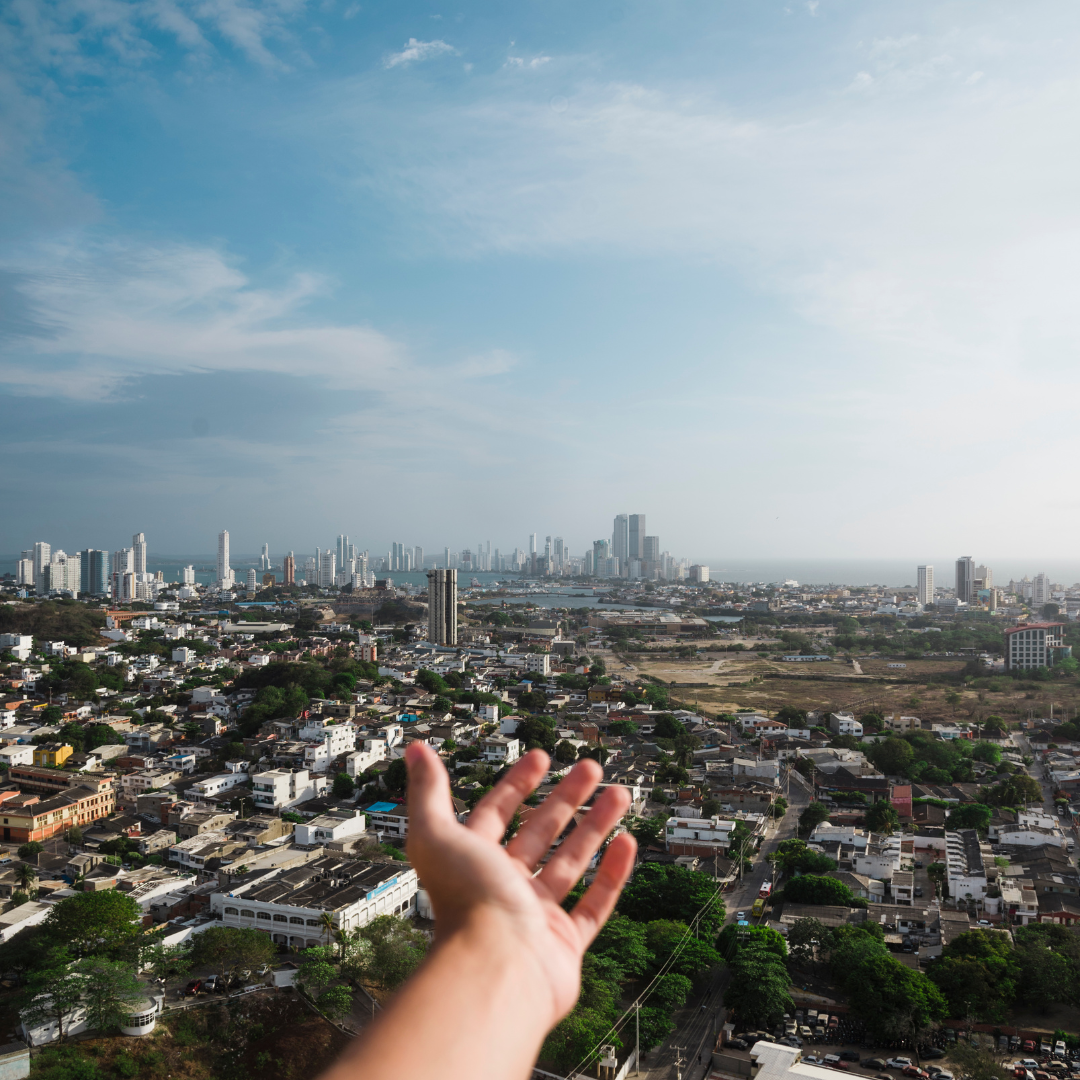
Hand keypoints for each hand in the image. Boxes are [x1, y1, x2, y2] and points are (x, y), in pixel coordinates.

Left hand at [405, 742, 636, 1028]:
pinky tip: (626, 843)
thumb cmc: (466, 903)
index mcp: (473, 862)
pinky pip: (595, 904)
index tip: (542, 757)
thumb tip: (415, 748)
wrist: (496, 973)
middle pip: (540, 833)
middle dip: (566, 797)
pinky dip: (612, 874)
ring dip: (595, 826)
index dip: (518, 783)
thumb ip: (428, 790)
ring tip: (619, 794)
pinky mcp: (564, 946)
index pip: (497, 813)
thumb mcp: (436, 834)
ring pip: (571, 862)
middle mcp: (503, 888)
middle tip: (591, 768)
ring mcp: (535, 917)